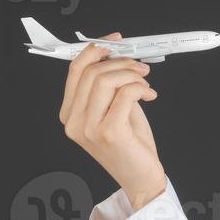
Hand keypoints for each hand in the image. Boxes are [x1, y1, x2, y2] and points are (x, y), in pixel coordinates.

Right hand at [59, 34, 167, 209]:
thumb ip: (108, 86)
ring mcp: (89, 128)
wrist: (140, 178)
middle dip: (120, 62)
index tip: (116, 41)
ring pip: (106, 79)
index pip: (75, 70)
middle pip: (92, 72)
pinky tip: (150, 96)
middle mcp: (74, 122)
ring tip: (145, 83)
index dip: (95, 50)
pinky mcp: (109, 132)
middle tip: (140, 68)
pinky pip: (125, 93)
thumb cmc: (129, 145)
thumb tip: (116, 54)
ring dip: (132, 74)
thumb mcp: (113, 109)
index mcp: (70, 114)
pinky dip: (141, 88)